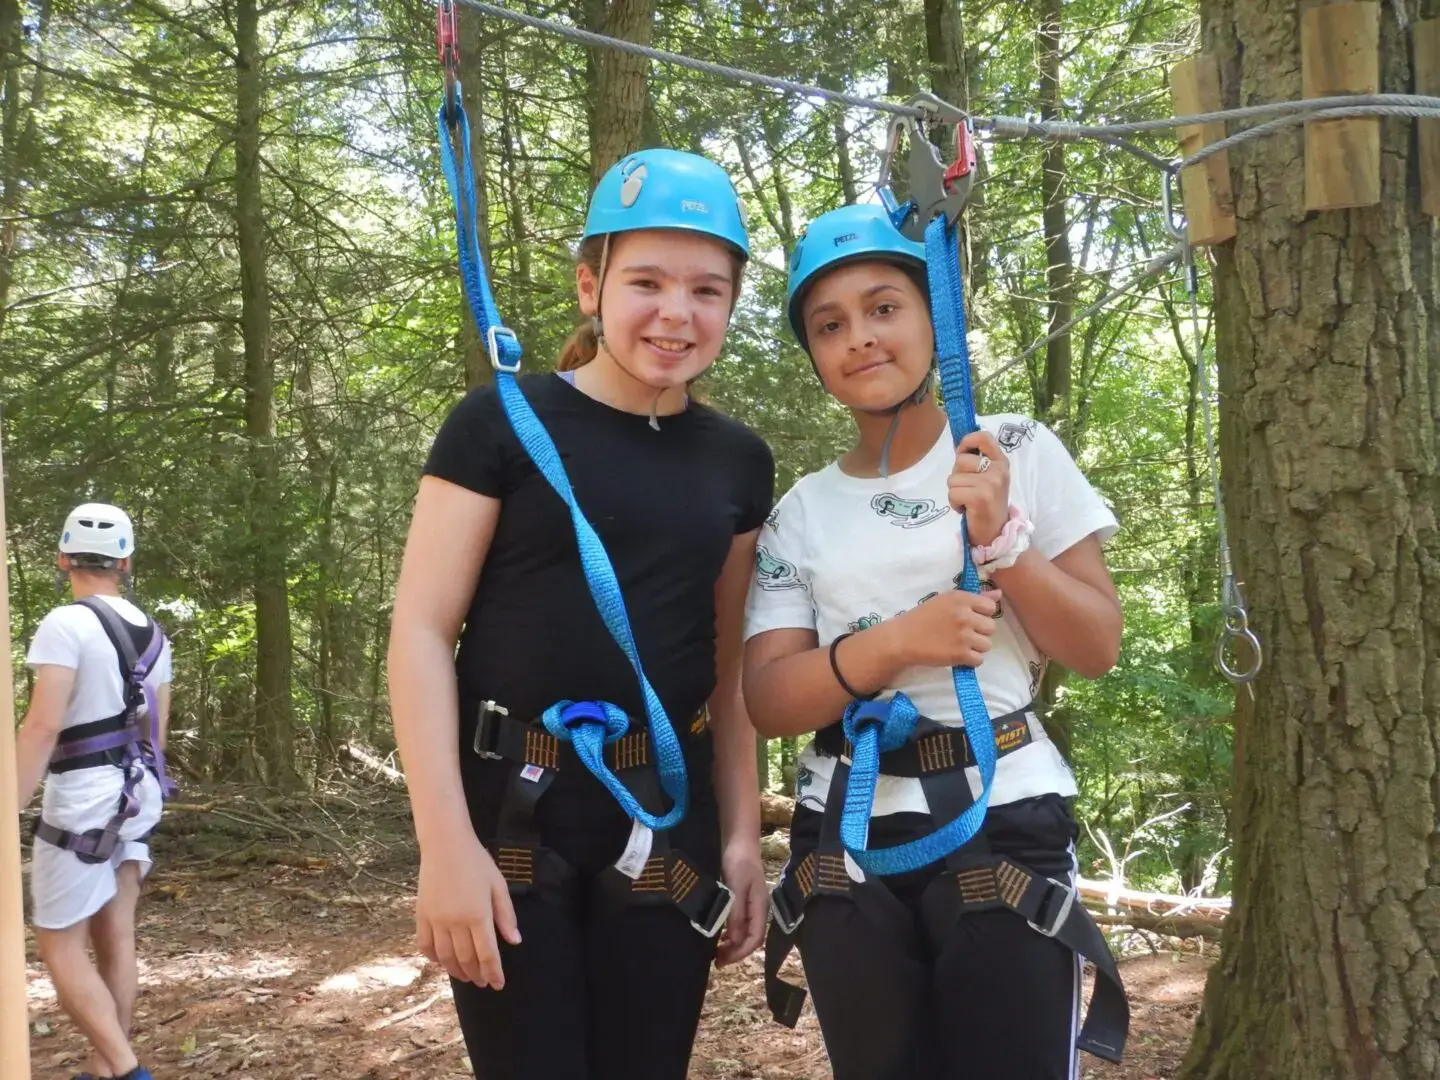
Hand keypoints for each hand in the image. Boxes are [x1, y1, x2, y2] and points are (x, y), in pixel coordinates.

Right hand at [416, 835, 520, 987]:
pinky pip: (426, 946)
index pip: (488, 954)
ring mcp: (436, 921)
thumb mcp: (498, 885)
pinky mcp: (422, 916)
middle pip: (466, 959)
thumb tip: (515, 941)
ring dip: (456, 971)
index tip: (498, 984)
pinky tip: (442, 962)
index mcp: (478, 916)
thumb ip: (506, 915)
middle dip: (477, 975)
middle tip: (483, 982)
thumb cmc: (476, 862)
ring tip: (466, 977)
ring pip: (446, 957)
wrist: (446, 845)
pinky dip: (434, 959)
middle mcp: (456, 923)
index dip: (494, 973)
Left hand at [714, 843, 767, 966]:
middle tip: (716, 961)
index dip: (740, 953)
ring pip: (744, 932)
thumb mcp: (735, 887)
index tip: (723, 960)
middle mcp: (757, 909)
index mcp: (760, 907)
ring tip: (716, 952)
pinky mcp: (742, 899)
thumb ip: (736, 913)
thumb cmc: (738, 861)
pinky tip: (719, 935)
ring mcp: (750, 904)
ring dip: (732, 945)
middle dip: (735, 952)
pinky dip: (729, 933)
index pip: (755, 939)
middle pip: (750, 938)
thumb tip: (734, 940)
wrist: (738, 839)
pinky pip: (738, 923)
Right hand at [892, 589, 1001, 668]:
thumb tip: (999, 595)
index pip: (990, 607)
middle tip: (964, 634)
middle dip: (980, 632)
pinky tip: (958, 655)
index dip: (982, 614)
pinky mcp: (960, 654)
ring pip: (986, 645)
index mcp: (961, 599)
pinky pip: (979, 660)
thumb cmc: (923, 617)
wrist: (903, 638)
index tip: (970, 618)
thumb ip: (975, 598)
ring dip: (976, 647)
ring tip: (960, 645)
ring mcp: (964, 636)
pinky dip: (970, 660)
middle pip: (991, 627)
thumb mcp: (946, 600)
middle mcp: (965, 616)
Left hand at [947, 431, 1010, 545]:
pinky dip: (954, 503)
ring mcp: (991, 483)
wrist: (994, 532)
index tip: (961, 453)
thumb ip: (976, 461)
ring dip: (955, 491)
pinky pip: (953, 492)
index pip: (983, 437)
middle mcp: (999, 470)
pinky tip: (965, 508)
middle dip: (957, 476)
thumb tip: (958, 446)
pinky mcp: (981, 497)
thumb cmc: (986, 504)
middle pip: (960, 460)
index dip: (967, 442)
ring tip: (968, 500)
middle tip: (969, 489)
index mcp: (1001, 462)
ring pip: (953, 478)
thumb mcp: (987, 478)